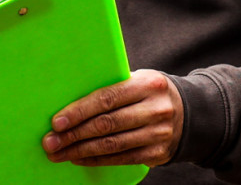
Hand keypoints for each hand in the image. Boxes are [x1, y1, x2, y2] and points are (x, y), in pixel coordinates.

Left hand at [41, 69, 183, 167]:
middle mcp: (155, 109)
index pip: (107, 98)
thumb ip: (112, 88)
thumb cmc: (149, 92)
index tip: (56, 122)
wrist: (190, 113)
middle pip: (107, 124)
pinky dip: (97, 159)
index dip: (79, 111)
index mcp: (147, 84)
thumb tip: (69, 101)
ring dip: (80, 151)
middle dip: (74, 134)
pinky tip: (79, 158)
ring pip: (112, 145)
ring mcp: (158, 133)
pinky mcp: (158, 153)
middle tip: (50, 141)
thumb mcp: (138, 80)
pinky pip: (121, 159)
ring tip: (58, 153)